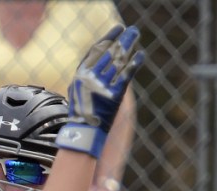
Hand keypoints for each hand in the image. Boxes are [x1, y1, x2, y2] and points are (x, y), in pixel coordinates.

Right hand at [57, 25, 143, 158]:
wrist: (83, 133)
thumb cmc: (81, 114)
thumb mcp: (78, 93)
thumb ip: (85, 79)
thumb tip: (94, 66)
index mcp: (79, 76)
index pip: (94, 51)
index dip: (106, 38)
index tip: (116, 30)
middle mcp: (90, 78)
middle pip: (108, 53)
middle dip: (120, 39)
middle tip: (130, 30)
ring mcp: (102, 86)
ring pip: (117, 60)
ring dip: (128, 45)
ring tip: (135, 36)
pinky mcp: (113, 95)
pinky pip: (125, 75)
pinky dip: (133, 63)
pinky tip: (139, 55)